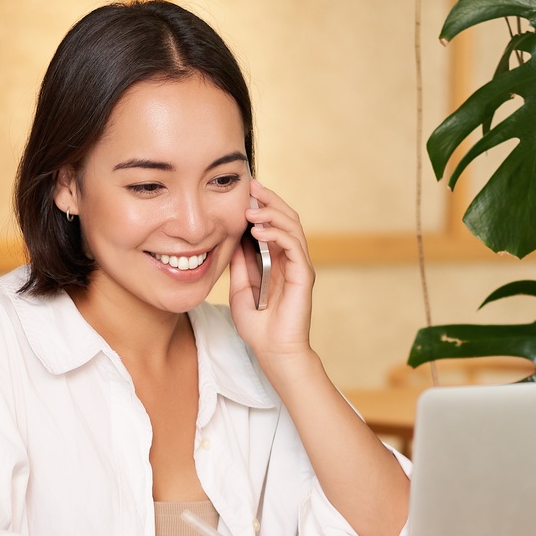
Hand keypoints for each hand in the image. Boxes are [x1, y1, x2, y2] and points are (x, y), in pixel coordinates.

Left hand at [227, 181, 315, 369]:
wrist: (272, 351)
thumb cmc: (258, 326)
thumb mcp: (240, 287)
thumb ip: (240, 263)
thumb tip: (231, 237)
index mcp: (277, 259)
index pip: (273, 222)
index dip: (261, 204)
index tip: (243, 190)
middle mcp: (291, 259)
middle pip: (286, 217)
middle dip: (269, 199)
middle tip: (251, 185)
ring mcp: (299, 265)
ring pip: (292, 226)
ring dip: (271, 212)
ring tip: (250, 208)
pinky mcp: (304, 275)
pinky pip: (293, 245)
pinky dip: (276, 233)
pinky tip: (257, 230)